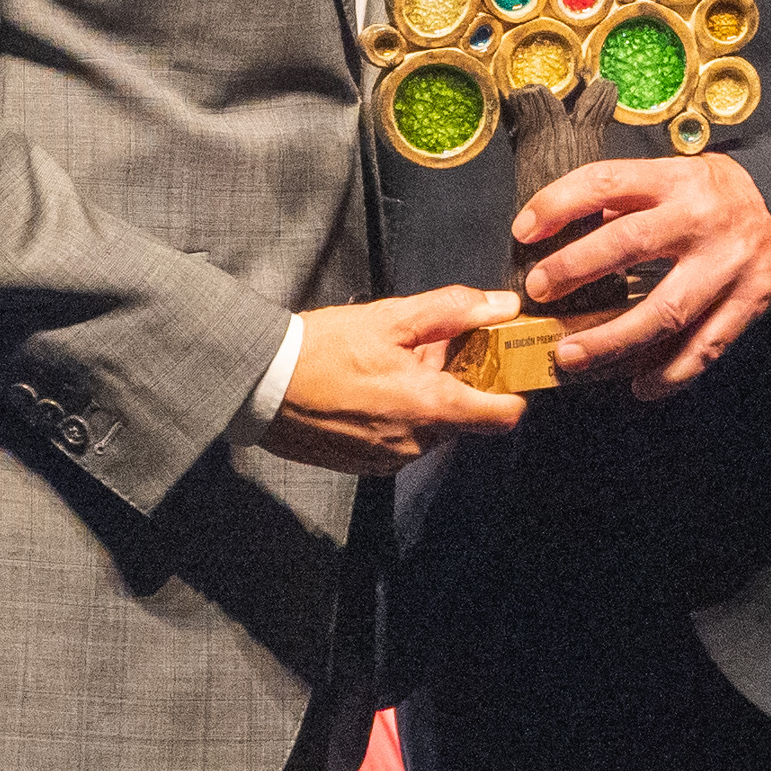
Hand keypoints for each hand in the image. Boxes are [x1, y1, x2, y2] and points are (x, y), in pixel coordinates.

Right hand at [259, 286, 525, 474]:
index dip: (511, 389)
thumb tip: (503, 305)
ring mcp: (389, 458)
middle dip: (455, 381)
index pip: (503, 416)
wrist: (260, 384)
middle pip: (463, 416)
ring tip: (389, 363)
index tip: (501, 366)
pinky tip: (370, 387)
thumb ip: (453, 311)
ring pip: (431, 428)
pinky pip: (401, 440)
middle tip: (426, 346)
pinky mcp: (365, 465)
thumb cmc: (323, 348)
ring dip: (424, 398)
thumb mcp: (391, 317)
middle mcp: (416, 443)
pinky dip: (398, 415)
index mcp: (431, 407)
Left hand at [516, 154, 770, 401]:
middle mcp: (701, 218)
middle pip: (628, 245)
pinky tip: (639, 386)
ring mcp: (728, 263)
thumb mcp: (669, 178)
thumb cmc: (707, 196)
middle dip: (575, 270)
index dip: (558, 205)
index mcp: (675, 179)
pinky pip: (705, 346)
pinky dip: (670, 372)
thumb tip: (555, 234)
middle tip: (540, 294)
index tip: (523, 232)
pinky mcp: (750, 300)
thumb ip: (622, 201)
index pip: (605, 183)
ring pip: (665, 310)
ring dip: (613, 340)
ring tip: (571, 357)